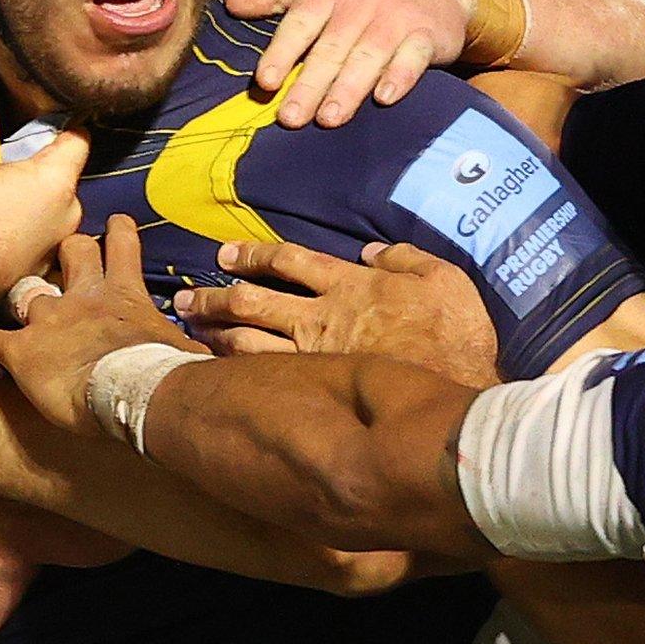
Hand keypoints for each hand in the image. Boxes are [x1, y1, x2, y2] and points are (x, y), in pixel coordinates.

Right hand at [0, 127, 88, 338]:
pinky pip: (36, 229)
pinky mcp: (42, 264)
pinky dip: (18, 223)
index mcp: (57, 182)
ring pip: (47, 203)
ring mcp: (58, 241)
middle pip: (59, 174)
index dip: (59, 124)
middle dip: (31, 165)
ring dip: (23, 196)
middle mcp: (70, 213)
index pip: (78, 139)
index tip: (39, 122)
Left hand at [0, 215, 205, 436]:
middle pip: (69, 252)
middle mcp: (83, 297)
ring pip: (25, 292)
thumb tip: (203, 355)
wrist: (134, 390)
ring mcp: (48, 320)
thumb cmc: (166, 370)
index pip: (123, 247)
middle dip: (64, 248)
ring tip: (9, 304)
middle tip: (59, 253)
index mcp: (125, 294)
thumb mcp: (183, 347)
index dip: (118, 232)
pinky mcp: (21, 349)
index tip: (114, 222)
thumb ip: (181, 342)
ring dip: (20, 298)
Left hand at [174, 240, 501, 388]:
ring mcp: (313, 358)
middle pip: (251, 300)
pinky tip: (216, 370)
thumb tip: (371, 250)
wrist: (458, 392)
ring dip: (212, 333)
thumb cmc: (456, 335)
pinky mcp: (314, 393)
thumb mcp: (445, 278)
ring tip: (189, 330)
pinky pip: (262, 377)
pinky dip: (233, 370)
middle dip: (214, 296)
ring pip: (246, 342)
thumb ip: (405, 258)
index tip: (226, 254)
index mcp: (349, 285)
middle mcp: (321, 318)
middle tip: (186, 296)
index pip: (288, 261)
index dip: (253, 254)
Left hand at [224, 0, 473, 127]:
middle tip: (290, 118)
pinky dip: (400, 77)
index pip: (300, 24)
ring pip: (369, 57)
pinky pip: (413, 57)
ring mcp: (395, 20)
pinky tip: (384, 98)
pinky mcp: (426, 35)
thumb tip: (230, 5)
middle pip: (332, 48)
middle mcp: (361, 4)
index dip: (282, 53)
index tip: (266, 82)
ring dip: (349, 89)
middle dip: (311, 85)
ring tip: (329, 119)